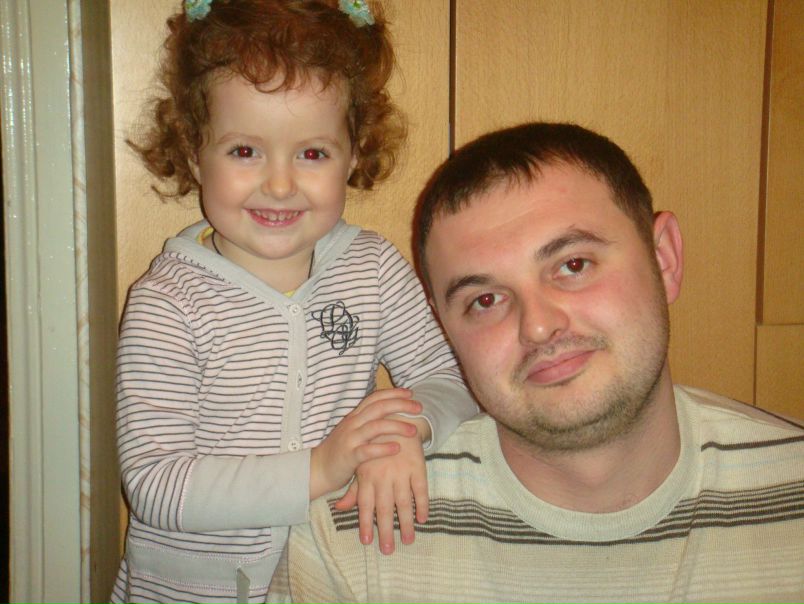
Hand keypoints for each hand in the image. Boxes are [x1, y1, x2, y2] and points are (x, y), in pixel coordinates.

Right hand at [309, 388, 419, 500]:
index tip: (410, 394)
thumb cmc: (341, 451)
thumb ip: (369, 422)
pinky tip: (397, 448)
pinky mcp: (349, 456)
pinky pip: (367, 450)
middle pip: (379, 408)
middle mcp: (352, 423)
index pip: (375, 398)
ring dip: (396, 426)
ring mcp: (350, 439)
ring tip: (413, 430)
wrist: (317, 469)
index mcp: (355, 416)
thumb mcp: (354, 432)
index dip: (393, 393)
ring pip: (375, 426)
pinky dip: (383, 448)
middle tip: (419, 408)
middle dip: (400, 405)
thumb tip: (391, 414)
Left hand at [334, 417, 429, 554]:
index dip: (366, 523)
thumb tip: (339, 508)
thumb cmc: (376, 446)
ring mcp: (401, 472)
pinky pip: (421, 490)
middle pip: (384, 508)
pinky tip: (423, 518)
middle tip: (388, 550)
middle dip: (386, 530)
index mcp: (367, 476)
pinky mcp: (417, 467)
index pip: (365, 504)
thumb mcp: (362, 465)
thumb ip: (353, 489)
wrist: (397, 421)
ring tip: (408, 540)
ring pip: (404, 502)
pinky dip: (422, 504)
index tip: (367, 542)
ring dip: (406, 523)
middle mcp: (383, 476)